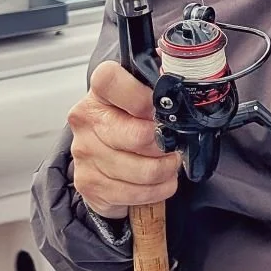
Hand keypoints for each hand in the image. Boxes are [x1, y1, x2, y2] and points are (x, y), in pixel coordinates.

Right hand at [68, 59, 181, 219]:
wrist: (103, 158)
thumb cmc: (128, 124)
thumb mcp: (142, 99)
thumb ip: (159, 88)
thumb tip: (186, 77)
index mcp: (99, 93)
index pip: (110, 80)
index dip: (141, 96)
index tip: (159, 109)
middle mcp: (86, 120)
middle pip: (136, 135)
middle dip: (164, 144)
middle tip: (173, 144)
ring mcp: (84, 153)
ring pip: (141, 169)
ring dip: (166, 170)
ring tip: (169, 163)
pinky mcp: (89, 183)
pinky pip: (136, 192)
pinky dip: (157, 189)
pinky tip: (159, 181)